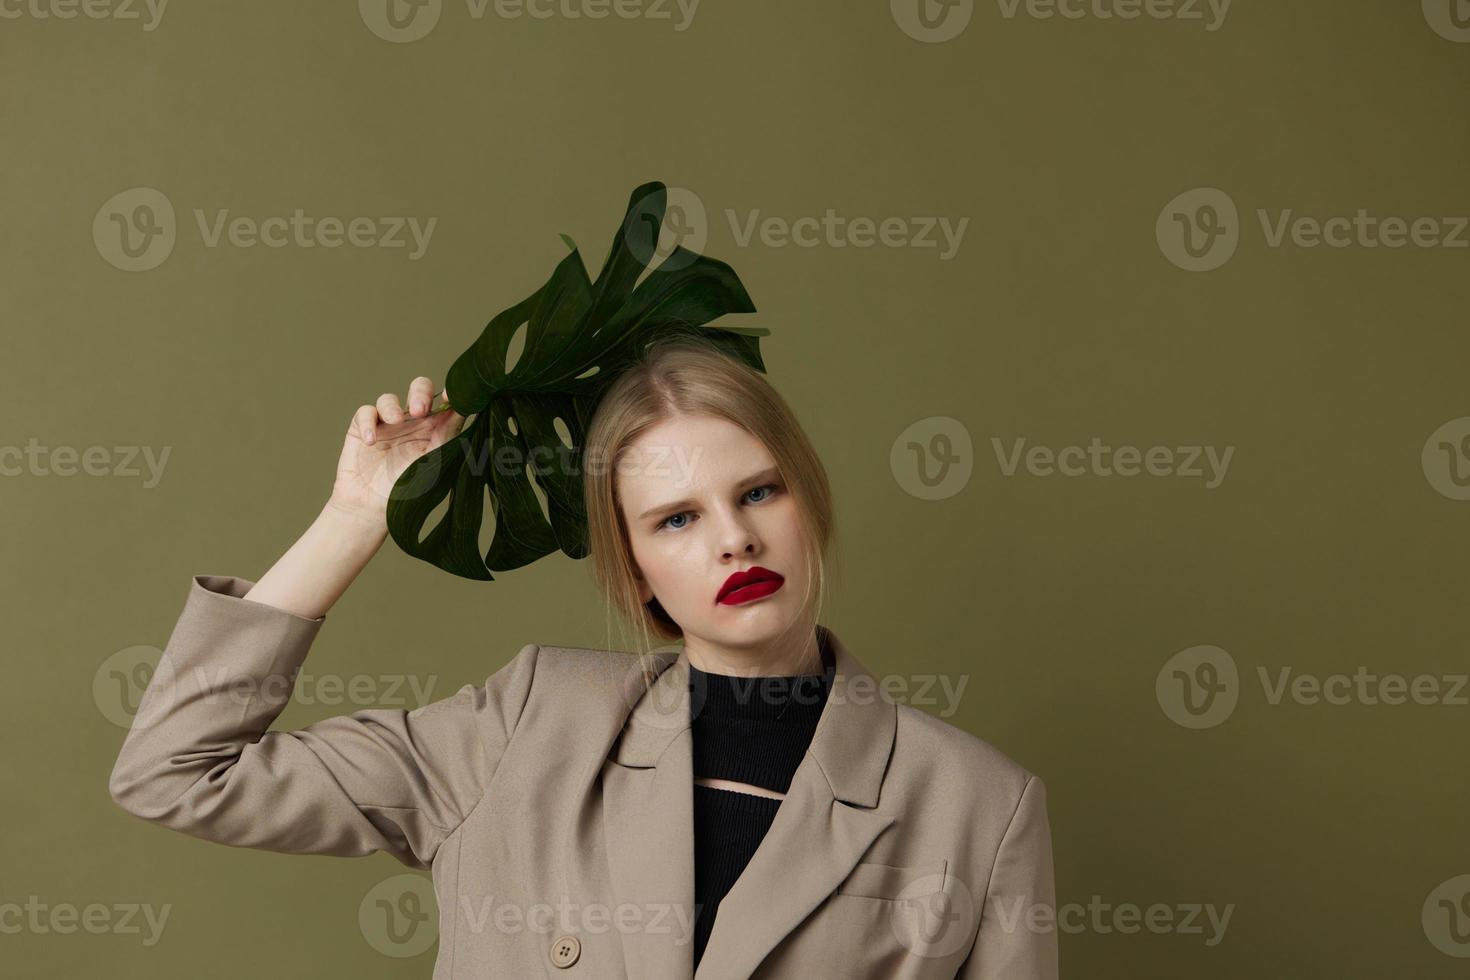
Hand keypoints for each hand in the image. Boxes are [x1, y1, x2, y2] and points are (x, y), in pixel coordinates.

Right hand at [328, 376, 464, 526]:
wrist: (373, 510)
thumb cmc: (410, 490)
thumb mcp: (436, 462)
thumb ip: (449, 435)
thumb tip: (465, 408)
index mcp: (436, 429)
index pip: (445, 403)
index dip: (449, 393)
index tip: (453, 396)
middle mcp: (413, 422)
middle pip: (419, 389)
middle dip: (420, 393)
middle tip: (420, 410)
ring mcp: (387, 424)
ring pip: (389, 399)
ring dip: (393, 406)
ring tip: (395, 421)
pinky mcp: (363, 429)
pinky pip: (365, 413)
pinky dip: (368, 423)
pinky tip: (372, 441)